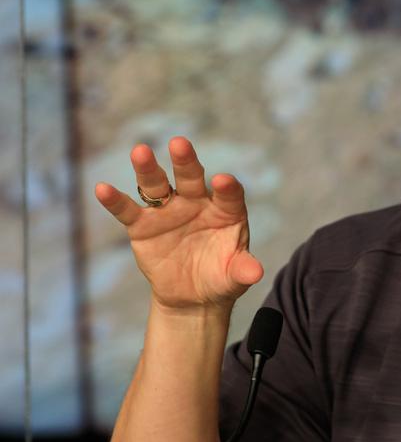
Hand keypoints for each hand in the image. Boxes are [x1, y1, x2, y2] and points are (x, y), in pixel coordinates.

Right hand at [94, 136, 263, 308]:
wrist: (192, 297)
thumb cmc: (220, 279)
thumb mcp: (234, 277)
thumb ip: (243, 270)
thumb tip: (255, 273)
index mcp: (225, 211)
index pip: (229, 194)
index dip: (227, 188)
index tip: (223, 182)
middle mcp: (196, 202)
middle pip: (190, 178)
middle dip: (185, 162)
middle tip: (180, 144)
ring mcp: (168, 211)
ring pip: (157, 185)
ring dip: (148, 169)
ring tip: (140, 152)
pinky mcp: (143, 226)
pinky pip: (128, 211)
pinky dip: (115, 200)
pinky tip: (103, 189)